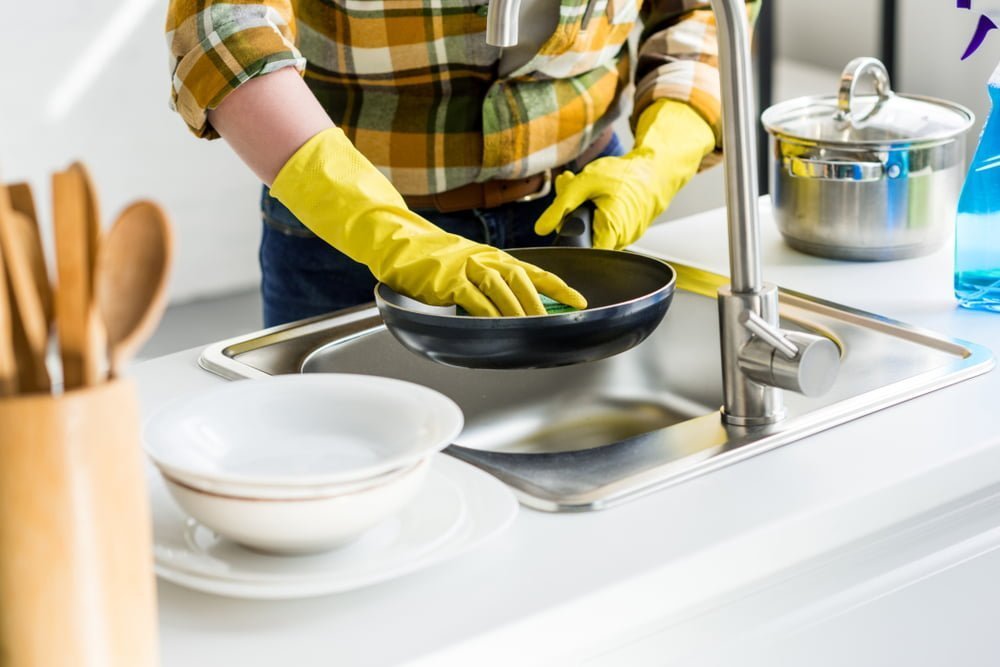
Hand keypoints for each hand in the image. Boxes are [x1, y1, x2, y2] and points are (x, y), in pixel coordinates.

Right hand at [270, 127, 586, 316]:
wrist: (398, 243)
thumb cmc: (433, 260)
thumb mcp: (470, 266)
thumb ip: (492, 283)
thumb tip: (517, 308)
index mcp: (494, 257)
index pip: (536, 272)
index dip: (560, 288)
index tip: (579, 303)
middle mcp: (486, 260)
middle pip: (523, 281)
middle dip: (542, 304)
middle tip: (555, 323)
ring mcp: (467, 268)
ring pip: (502, 290)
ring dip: (519, 311)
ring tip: (532, 329)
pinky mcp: (448, 280)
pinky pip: (474, 299)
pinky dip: (489, 314)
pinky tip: (499, 326)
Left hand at [535, 100, 714, 249]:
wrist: (656, 169)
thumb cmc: (624, 174)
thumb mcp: (585, 183)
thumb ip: (561, 206)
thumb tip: (540, 229)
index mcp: (610, 230)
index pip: (583, 255)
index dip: (568, 246)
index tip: (559, 230)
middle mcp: (620, 240)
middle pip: (584, 240)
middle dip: (569, 217)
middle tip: (568, 189)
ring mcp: (625, 238)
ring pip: (593, 232)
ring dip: (581, 211)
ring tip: (582, 187)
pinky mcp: (626, 232)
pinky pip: (604, 227)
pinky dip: (595, 212)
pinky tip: (594, 195)